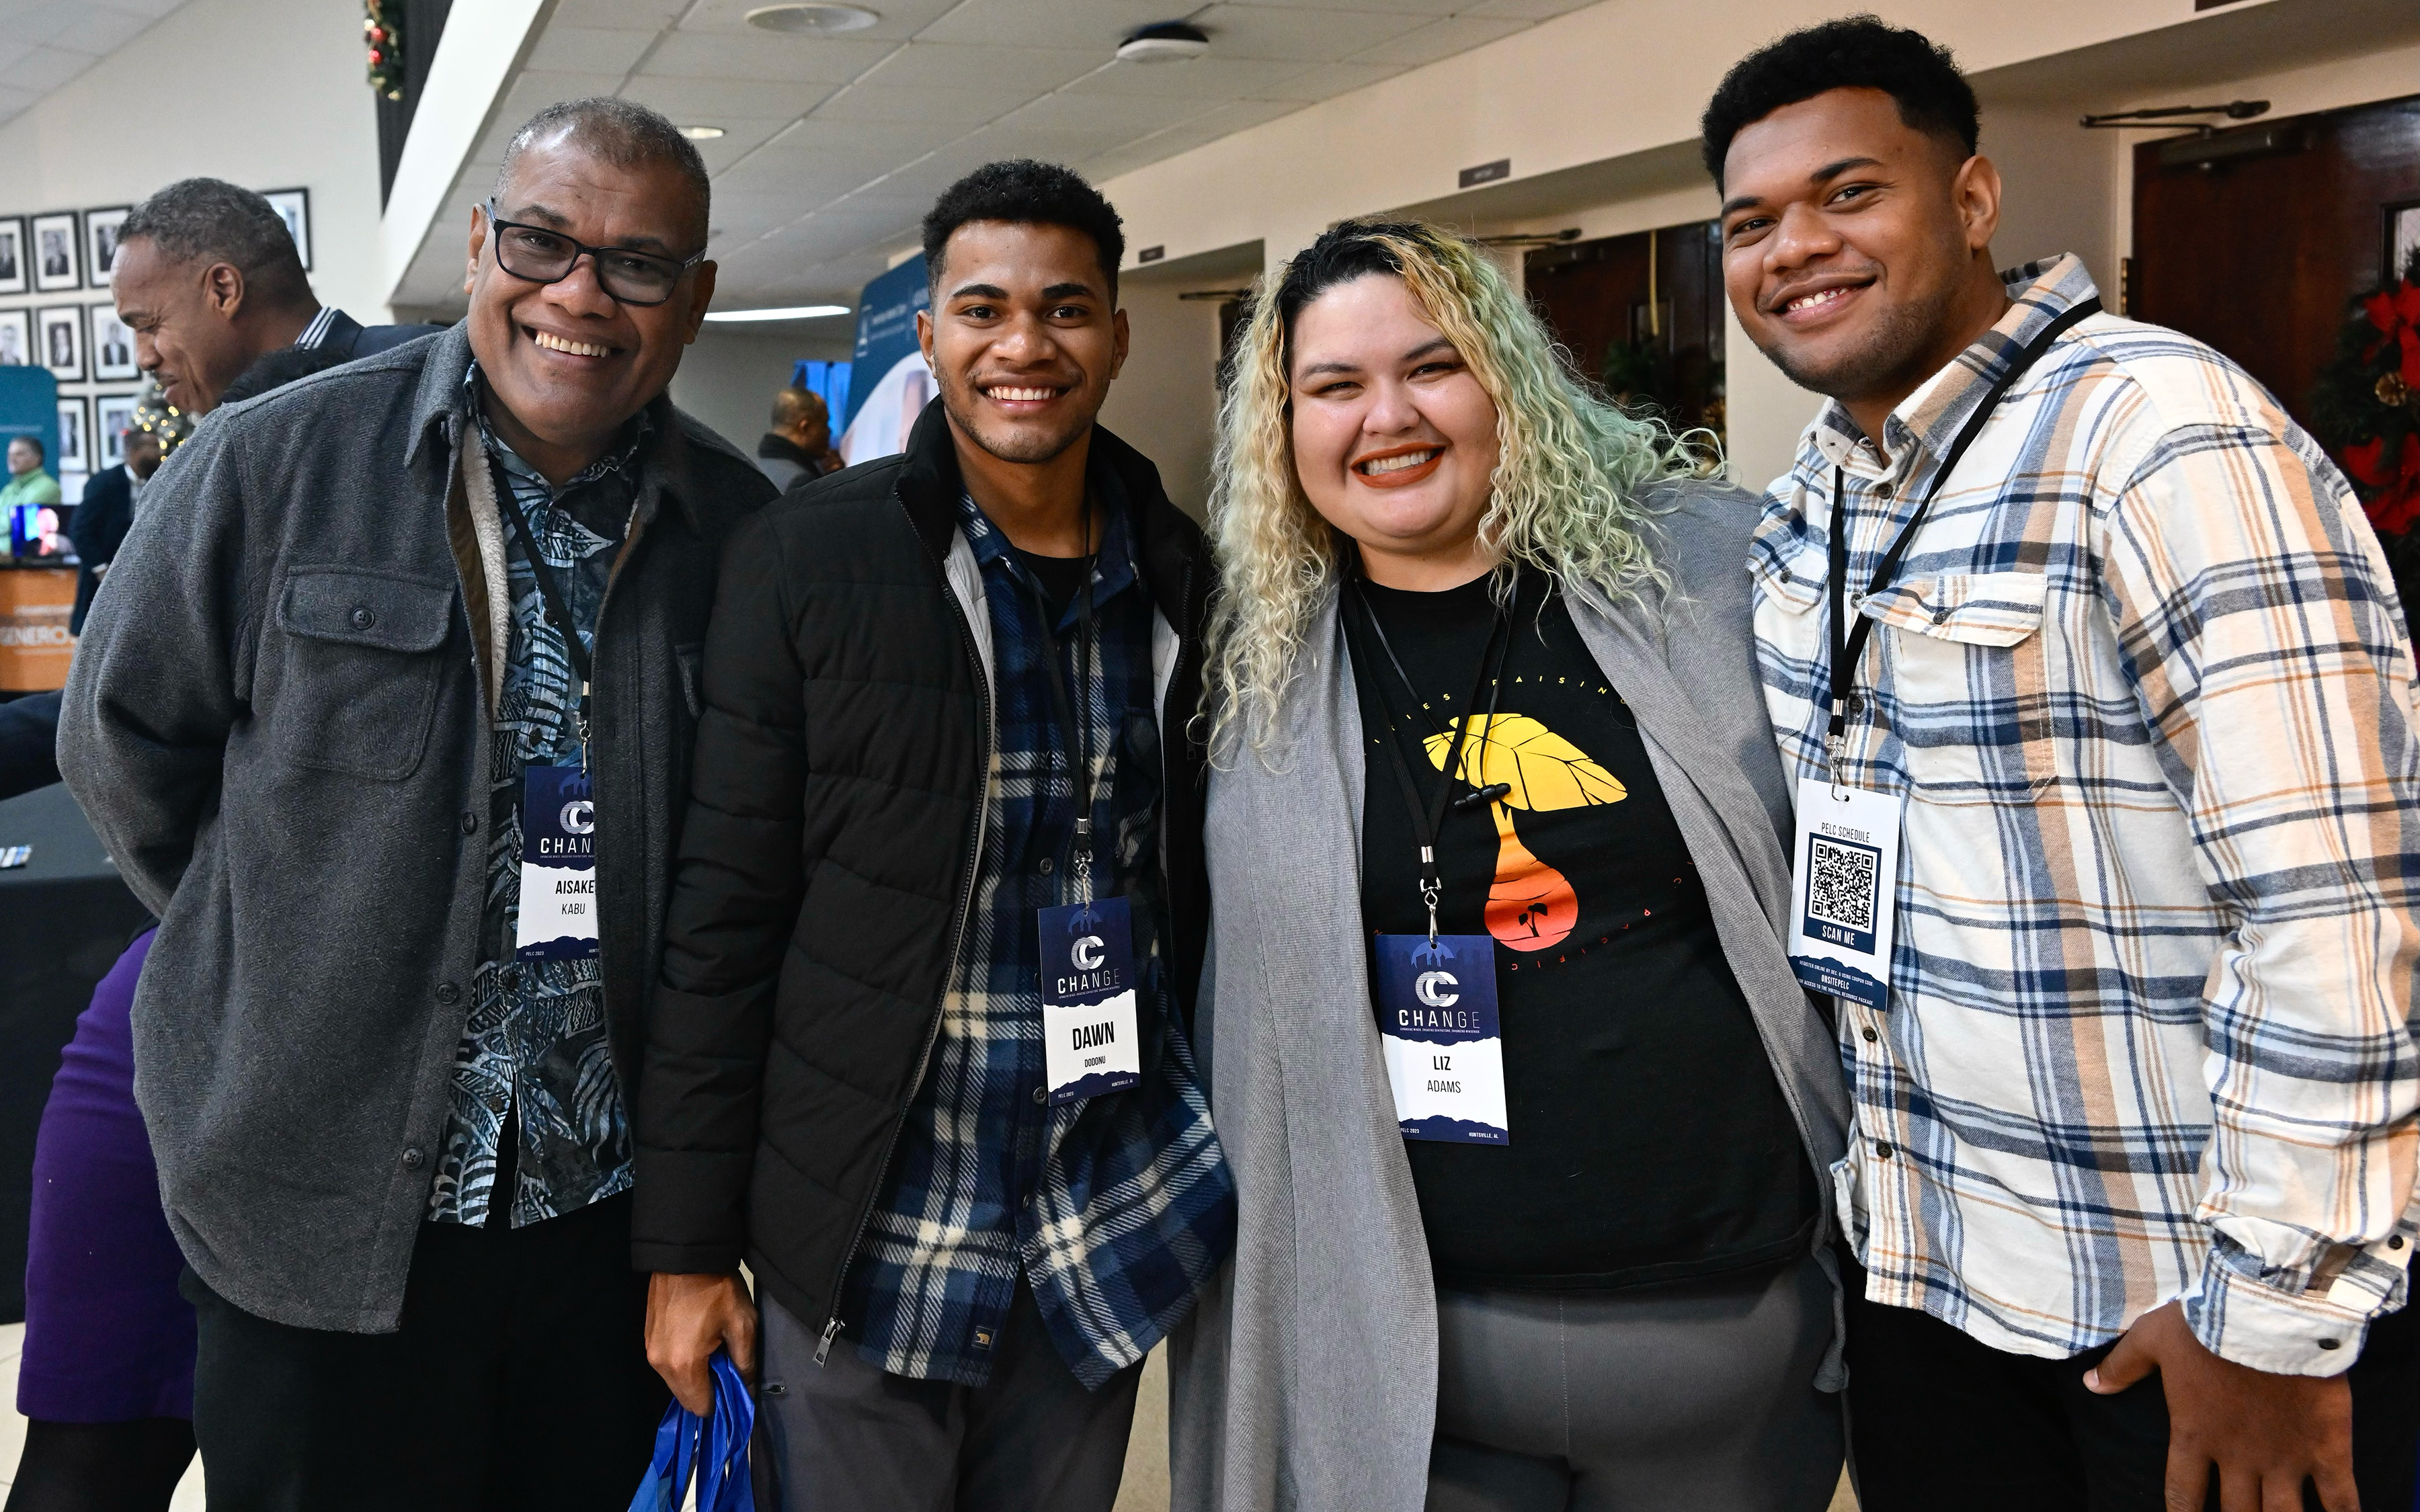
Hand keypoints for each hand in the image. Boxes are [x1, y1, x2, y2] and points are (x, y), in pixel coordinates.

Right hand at [645, 1270, 756, 1414]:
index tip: (736, 1393)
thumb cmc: (717, 1288)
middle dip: (708, 1390)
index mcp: (684, 1364)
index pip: (700, 1407)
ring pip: (676, 1381)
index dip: (721, 1404)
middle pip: (686, 1397)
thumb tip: (748, 1390)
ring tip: (716, 1351)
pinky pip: (668, 1364)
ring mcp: (651, 1351)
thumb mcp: (742, 1324)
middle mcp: (661, 1364)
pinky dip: (684, 1362)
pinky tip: (700, 1342)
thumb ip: (745, 1364)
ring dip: (696, 1376)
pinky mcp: (648, 1339)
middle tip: (728, 1368)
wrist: (687, 1255)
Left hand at [2085, 1300, 2356, 1510]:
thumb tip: (2090, 1384)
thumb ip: (2122, 1366)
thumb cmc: (2204, 1321)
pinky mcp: (2326, 1448)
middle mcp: (2238, 1457)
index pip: (2182, 1492)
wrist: (2267, 1311)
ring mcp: (2284, 1457)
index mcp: (2194, 1434)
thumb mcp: (2150, 1337)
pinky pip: (2340, 1499)